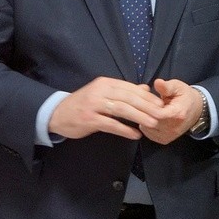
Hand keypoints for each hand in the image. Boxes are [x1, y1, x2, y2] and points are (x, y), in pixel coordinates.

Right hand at [48, 76, 165, 141]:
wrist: (57, 113)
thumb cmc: (82, 104)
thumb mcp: (102, 93)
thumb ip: (123, 91)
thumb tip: (145, 88)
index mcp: (105, 83)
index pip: (130, 88)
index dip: (147, 96)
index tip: (160, 104)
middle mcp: (100, 91)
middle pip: (128, 98)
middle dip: (147, 106)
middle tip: (161, 114)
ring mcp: (94, 105)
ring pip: (121, 110)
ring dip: (139, 117)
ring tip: (152, 123)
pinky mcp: (89, 119)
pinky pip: (111, 124)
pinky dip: (124, 130)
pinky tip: (135, 135)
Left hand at [144, 78, 207, 145]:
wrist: (195, 111)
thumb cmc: (185, 97)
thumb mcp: (178, 87)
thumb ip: (166, 86)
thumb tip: (157, 82)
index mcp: (177, 114)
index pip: (157, 113)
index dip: (148, 105)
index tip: (145, 98)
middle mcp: (173, 128)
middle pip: (150, 121)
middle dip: (144, 111)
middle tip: (143, 102)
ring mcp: (168, 136)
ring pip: (146, 127)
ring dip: (143, 118)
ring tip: (148, 109)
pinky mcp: (164, 140)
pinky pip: (147, 132)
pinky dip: (145, 124)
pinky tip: (149, 116)